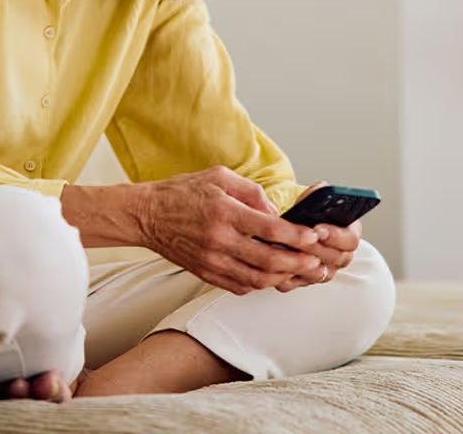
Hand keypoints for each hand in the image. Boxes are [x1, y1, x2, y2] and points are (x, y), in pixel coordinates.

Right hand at [132, 166, 327, 294]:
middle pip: (268, 260)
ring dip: (282, 277)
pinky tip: (271, 276)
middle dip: (298, 263)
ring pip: (256, 279)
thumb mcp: (219, 176)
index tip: (313, 236)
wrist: (146, 215)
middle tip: (315, 262)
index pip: (269, 228)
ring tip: (299, 272)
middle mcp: (218, 239)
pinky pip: (239, 286)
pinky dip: (260, 284)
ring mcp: (211, 260)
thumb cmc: (182, 192)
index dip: (296, 235)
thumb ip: (251, 192)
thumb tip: (275, 212)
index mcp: (224, 211)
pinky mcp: (205, 273)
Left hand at [274, 182, 362, 291]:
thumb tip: (321, 189)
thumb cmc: (306, 211)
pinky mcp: (305, 280)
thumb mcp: (313, 198)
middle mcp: (341, 255)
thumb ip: (319, 194)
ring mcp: (325, 270)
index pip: (350, 240)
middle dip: (313, 247)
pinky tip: (274, 263)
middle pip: (333, 258)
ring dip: (298, 262)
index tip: (318, 228)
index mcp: (349, 234)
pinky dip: (284, 274)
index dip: (335, 235)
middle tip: (298, 239)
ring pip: (315, 273)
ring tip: (282, 248)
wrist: (293, 223)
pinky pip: (296, 282)